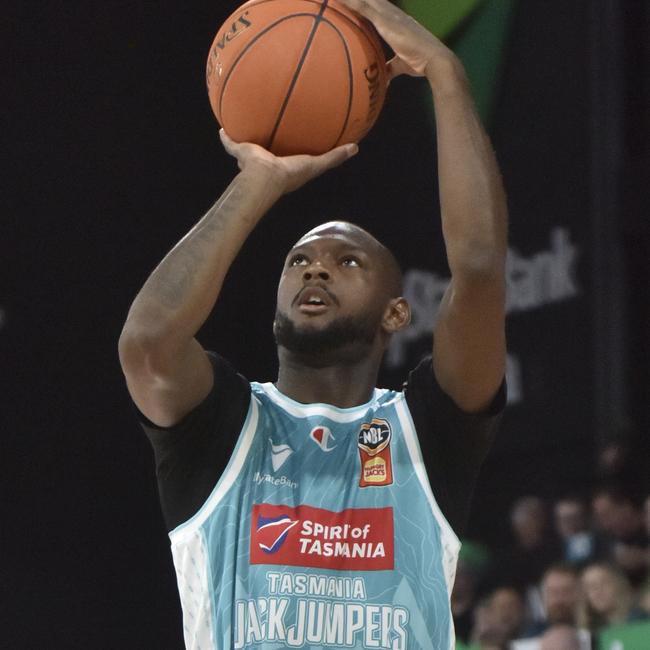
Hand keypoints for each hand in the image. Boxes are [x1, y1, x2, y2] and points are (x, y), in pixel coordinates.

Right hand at [219, 130, 357, 193]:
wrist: (266, 177)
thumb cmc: (291, 172)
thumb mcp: (318, 163)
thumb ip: (336, 156)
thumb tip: (356, 148)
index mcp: (285, 166)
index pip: (290, 154)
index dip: (292, 146)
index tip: (294, 136)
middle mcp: (268, 163)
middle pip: (269, 149)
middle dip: (268, 140)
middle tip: (269, 127)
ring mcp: (253, 159)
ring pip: (248, 146)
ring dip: (245, 137)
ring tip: (242, 121)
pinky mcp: (240, 153)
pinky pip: (230, 142)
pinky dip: (224, 137)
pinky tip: (220, 126)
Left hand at [336, 0, 457, 79]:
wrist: (434, 60)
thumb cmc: (421, 63)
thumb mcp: (402, 65)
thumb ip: (391, 69)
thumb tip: (384, 80)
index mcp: (396, 22)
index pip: (377, 9)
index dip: (366, 3)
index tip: (351, 1)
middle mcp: (393, 15)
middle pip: (370, 0)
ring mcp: (389, 16)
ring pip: (366, 0)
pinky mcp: (386, 21)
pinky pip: (364, 8)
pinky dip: (352, 3)